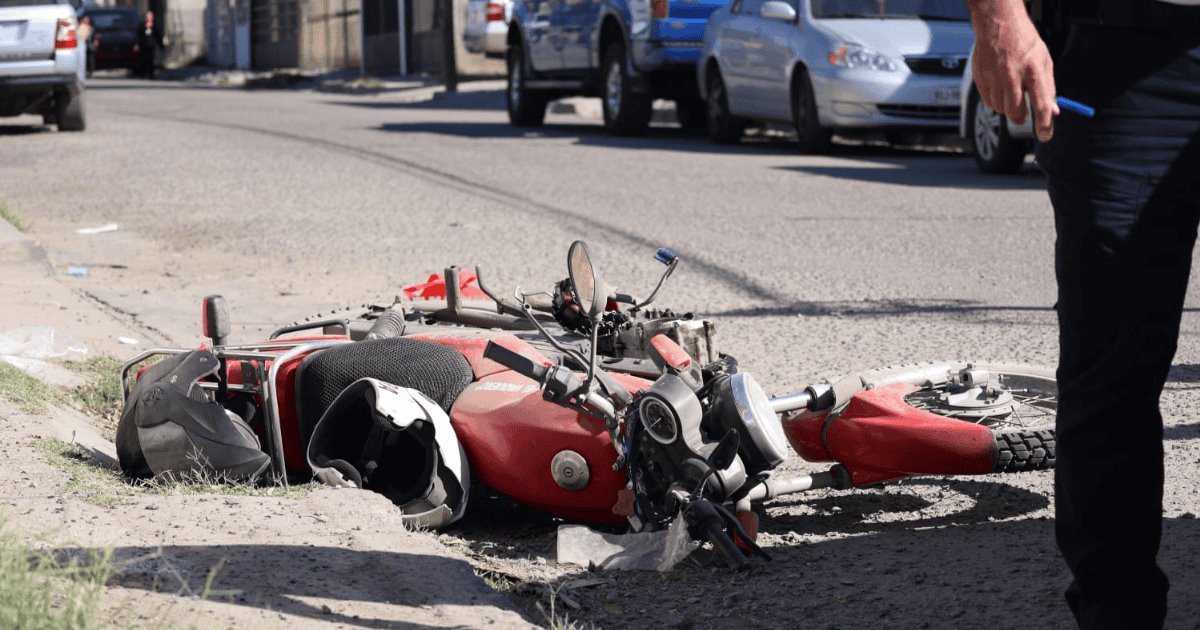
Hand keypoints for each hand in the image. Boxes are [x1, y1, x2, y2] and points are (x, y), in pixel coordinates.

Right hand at [967, 0, 1058, 140]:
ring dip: (1008, 108)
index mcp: (1034, 70)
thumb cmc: (1024, 41)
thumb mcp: (1044, 61)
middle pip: (1016, 112)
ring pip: (1000, 109)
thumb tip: (1053, 110)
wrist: (999, 24)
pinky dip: (995, 101)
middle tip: (1024, 115)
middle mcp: (1013, 75)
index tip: (1045, 136)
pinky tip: (1000, 88)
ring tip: (1011, 93)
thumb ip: (1048, 87)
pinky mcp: (981, 78)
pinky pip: (988, 101)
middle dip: (1021, 118)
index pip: (1041, 104)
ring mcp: (994, 77)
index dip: (1044, 124)